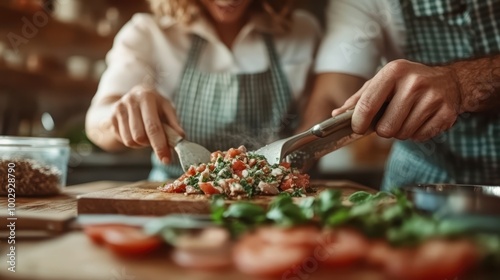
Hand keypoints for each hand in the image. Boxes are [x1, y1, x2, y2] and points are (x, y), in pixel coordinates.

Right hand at [110, 85, 183, 163]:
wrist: (136, 95)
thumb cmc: (156, 105)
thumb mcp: (167, 110)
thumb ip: (174, 124)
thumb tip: (180, 138)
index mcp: (147, 97)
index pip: (153, 127)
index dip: (160, 145)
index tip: (166, 160)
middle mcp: (130, 101)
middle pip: (139, 136)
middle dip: (151, 145)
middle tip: (158, 145)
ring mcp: (118, 109)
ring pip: (130, 141)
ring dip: (141, 144)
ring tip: (147, 135)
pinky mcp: (111, 118)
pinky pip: (123, 140)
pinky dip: (133, 142)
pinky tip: (137, 133)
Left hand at [331, 59, 461, 140]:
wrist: (449, 82)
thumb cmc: (407, 83)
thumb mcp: (382, 82)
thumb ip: (359, 99)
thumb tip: (336, 114)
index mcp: (394, 71)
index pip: (367, 105)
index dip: (358, 123)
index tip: (357, 128)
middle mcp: (414, 82)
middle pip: (386, 128)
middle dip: (384, 129)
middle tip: (389, 119)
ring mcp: (433, 98)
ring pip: (402, 134)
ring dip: (400, 131)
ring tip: (406, 117)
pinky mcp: (446, 113)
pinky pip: (419, 137)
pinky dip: (416, 133)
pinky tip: (420, 119)